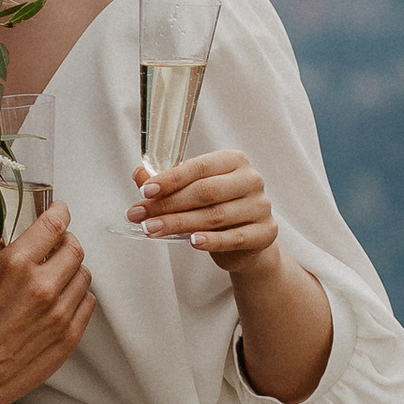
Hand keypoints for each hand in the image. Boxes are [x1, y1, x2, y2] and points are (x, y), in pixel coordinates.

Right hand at [0, 204, 95, 403]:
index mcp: (14, 266)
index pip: (54, 225)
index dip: (59, 213)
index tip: (59, 211)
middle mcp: (42, 286)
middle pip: (75, 248)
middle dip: (66, 241)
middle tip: (56, 245)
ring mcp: (59, 314)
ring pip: (84, 275)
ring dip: (72, 270)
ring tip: (56, 275)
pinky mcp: (67, 337)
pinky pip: (87, 303)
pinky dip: (77, 296)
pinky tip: (61, 300)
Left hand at [129, 147, 277, 263]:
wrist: (248, 241)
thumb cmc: (218, 208)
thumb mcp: (193, 192)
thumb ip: (169, 182)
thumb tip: (138, 175)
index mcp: (234, 161)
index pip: (200, 167)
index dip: (171, 179)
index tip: (145, 191)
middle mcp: (251, 180)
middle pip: (205, 192)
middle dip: (167, 204)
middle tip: (140, 215)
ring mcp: (260, 206)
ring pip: (215, 215)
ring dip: (179, 224)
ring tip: (152, 229)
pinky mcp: (265, 232)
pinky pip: (234, 237)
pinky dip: (212, 241)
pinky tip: (193, 242)